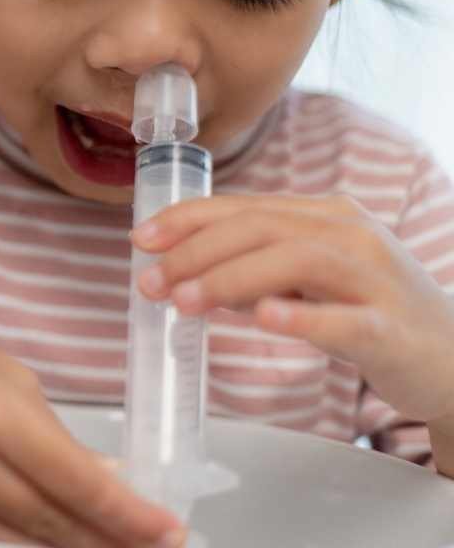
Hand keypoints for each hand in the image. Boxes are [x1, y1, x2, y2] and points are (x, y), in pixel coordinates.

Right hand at [0, 322, 185, 546]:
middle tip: (158, 546)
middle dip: (114, 540)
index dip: (131, 516)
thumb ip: (56, 431)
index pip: (78, 482)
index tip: (169, 531)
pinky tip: (64, 542)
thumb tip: (105, 479)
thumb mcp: (3, 373)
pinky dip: (33, 545)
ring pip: (28, 545)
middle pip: (59, 524)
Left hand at [133, 194, 453, 423]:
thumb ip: (254, 270)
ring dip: (231, 279)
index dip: (188, 219)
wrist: (452, 356)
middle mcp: (352, 235)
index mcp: (326, 216)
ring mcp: (376, 279)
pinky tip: (263, 319)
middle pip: (263, 227)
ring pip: (297, 261)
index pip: (246, 207)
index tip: (141, 238)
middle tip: (150, 280)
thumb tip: (185, 272)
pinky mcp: (391, 328)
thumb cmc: (369, 310)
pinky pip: (345, 318)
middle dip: (196, 251)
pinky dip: (302, 315)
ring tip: (184, 300)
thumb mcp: (309, 279)